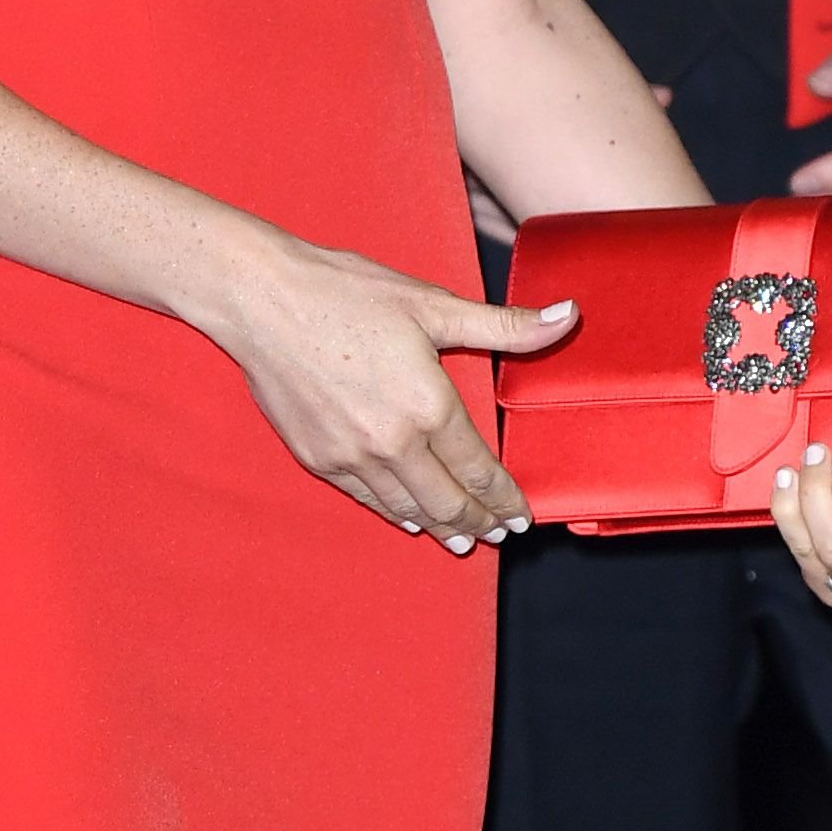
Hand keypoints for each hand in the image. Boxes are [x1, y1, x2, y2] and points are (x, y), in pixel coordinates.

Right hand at [213, 237, 573, 550]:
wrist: (263, 300)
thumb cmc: (347, 293)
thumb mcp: (433, 305)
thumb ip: (506, 326)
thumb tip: (568, 318)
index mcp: (429, 406)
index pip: (480, 470)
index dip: (504, 499)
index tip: (519, 515)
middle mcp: (393, 443)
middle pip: (448, 502)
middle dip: (478, 522)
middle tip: (496, 534)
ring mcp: (352, 456)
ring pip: (408, 508)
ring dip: (440, 527)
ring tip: (460, 538)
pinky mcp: (319, 458)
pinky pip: (367, 499)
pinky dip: (394, 513)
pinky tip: (406, 517)